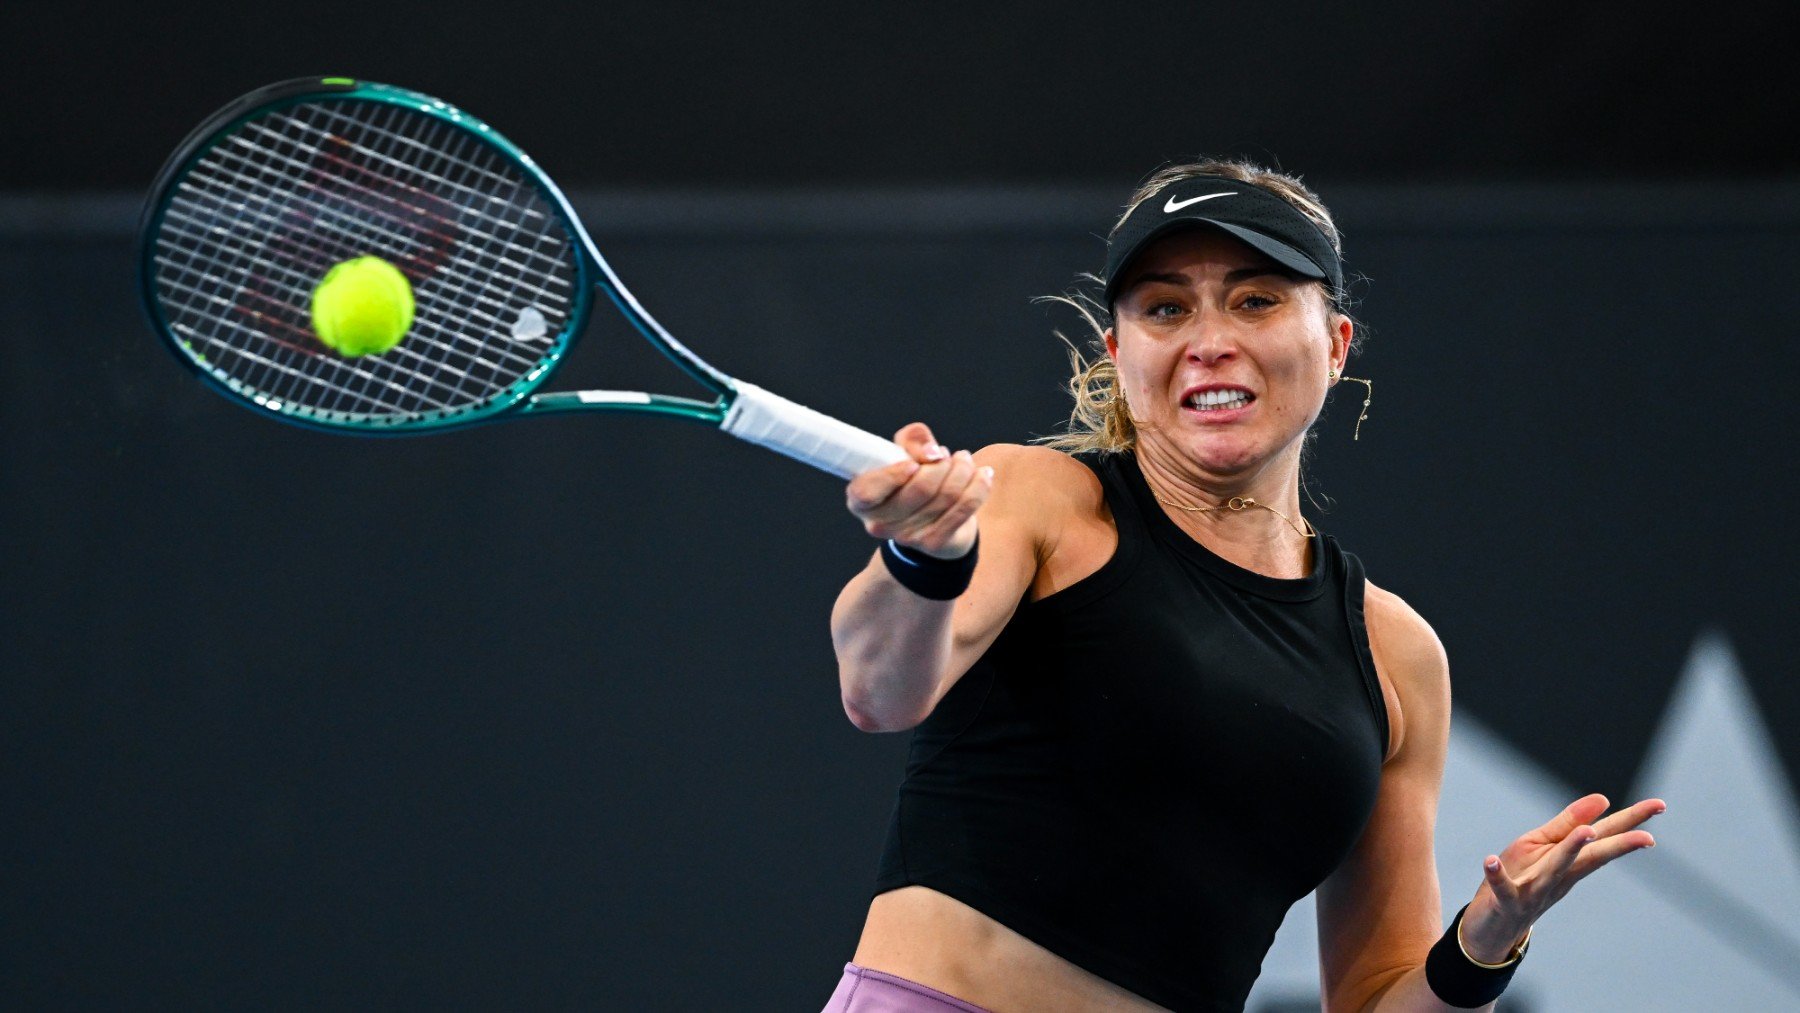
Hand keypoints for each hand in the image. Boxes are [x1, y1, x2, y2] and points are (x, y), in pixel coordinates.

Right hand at [845, 422, 992, 558]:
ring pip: (947, 494)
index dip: (892, 475)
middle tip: (946, 456)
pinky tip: (984, 475)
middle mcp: (879, 523)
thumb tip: (932, 453)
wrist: (933, 523)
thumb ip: (911, 441)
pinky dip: (979, 486)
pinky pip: (965, 507)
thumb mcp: (904, 453)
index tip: (913, 463)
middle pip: (920, 487)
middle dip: (942, 463)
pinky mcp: (934, 543)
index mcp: (861, 500)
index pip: (866, 491)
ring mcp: (907, 537)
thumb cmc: (912, 481)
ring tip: (964, 460)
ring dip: (963, 469)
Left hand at [1461, 793, 1666, 961]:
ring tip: (1587, 832)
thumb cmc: (1522, 877)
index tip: (1660, 805)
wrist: (1496, 924)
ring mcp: (1535, 890)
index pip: (1605, 836)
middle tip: (1649, 837)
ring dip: (1570, 851)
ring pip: (1555, 870)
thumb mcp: (1543, 845)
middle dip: (1619, 845)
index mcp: (1572, 860)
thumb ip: (1568, 824)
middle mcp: (1560, 876)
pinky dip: (1496, 876)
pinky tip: (1490, 861)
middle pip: (1592, 857)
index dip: (1632, 820)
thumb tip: (1604, 798)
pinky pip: (1502, 888)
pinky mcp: (1507, 900)